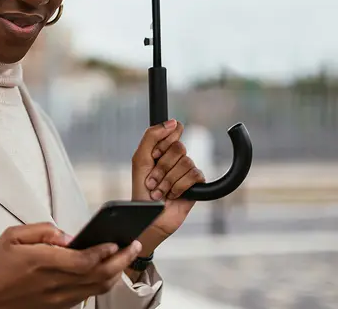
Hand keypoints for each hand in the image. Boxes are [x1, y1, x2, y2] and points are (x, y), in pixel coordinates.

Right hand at [0, 223, 142, 308]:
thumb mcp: (11, 236)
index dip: (105, 251)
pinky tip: (106, 272)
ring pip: (97, 287)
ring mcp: (58, 298)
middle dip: (121, 260)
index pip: (84, 259)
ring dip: (116, 273)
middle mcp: (54, 283)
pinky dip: (101, 284)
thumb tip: (67, 235)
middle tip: (133, 246)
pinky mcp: (58, 307)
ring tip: (125, 258)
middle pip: (99, 274)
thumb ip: (41, 230)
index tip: (117, 241)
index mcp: (42, 262)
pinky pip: (87, 295)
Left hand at [131, 119, 204, 253]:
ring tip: (160, 192)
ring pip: (186, 162)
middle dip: (162, 167)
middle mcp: (175, 158)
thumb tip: (174, 121)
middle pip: (179, 147)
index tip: (153, 157)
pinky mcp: (197, 184)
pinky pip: (195, 175)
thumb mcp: (140, 160)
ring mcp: (186, 170)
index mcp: (161, 149)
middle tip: (152, 181)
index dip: (162, 144)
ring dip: (168, 180)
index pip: (172, 131)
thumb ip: (152, 137)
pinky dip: (179, 187)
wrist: (149, 217)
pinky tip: (172, 195)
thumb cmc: (141, 190)